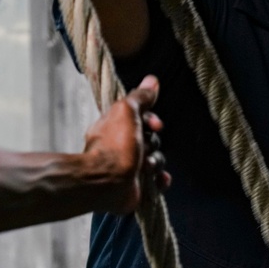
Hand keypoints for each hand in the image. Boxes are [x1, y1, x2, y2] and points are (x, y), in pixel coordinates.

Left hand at [83, 76, 169, 213]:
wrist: (108, 182)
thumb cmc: (114, 145)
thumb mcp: (127, 111)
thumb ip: (140, 97)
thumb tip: (152, 80)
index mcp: (117, 128)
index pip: (142, 119)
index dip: (151, 120)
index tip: (155, 125)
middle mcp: (123, 147)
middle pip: (152, 139)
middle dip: (153, 143)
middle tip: (144, 148)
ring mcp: (131, 168)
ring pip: (157, 160)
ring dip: (156, 162)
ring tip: (145, 167)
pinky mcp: (138, 187)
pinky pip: (158, 182)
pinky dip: (160, 181)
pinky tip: (158, 179)